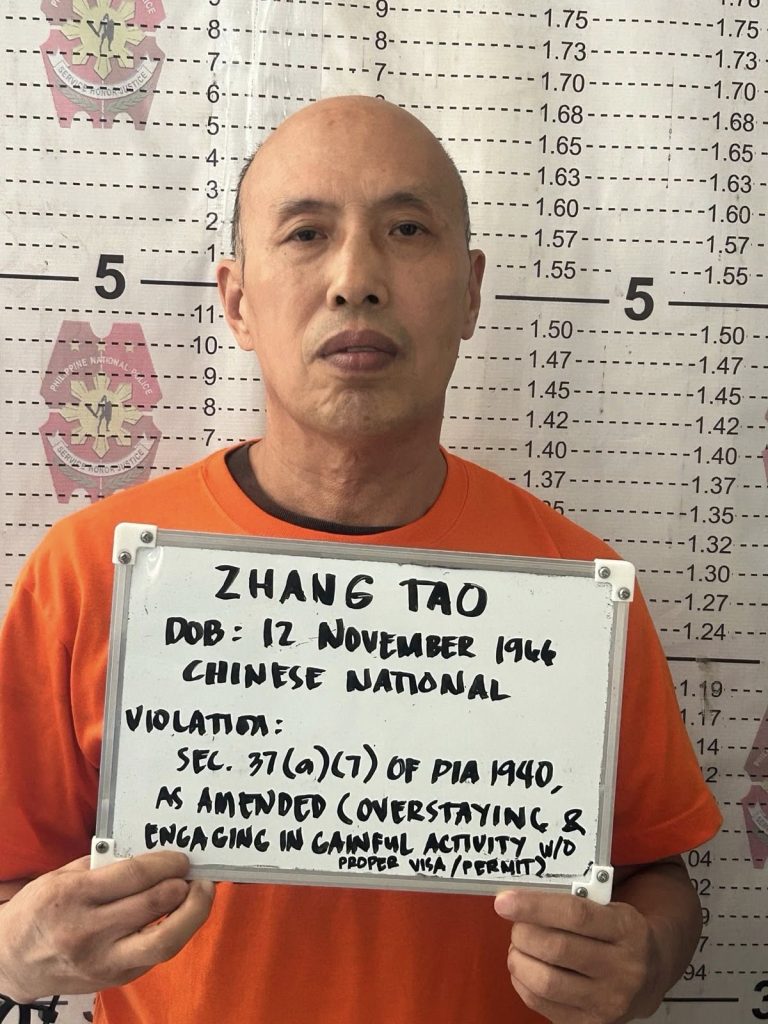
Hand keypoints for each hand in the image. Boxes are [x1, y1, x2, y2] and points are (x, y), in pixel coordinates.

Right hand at [0, 852, 213, 1003]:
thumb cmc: (40, 909)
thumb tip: (150, 855)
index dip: (168, 863)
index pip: (136, 876)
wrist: (11, 961)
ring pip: (164, 941)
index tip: (182, 858)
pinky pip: (155, 955)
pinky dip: (174, 931)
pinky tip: (180, 915)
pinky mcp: (115, 980)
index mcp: (74, 897)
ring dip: (193, 914)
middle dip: (185, 886)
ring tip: (202, 894)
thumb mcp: (63, 876)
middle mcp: (89, 932)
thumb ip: (105, 866)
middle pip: (155, 906)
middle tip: (197, 874)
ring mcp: (104, 962)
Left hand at [494, 889, 660, 1023]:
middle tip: (516, 925)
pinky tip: (525, 967)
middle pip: (557, 949)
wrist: (649, 975)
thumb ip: (574, 900)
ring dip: (520, 960)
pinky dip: (523, 982)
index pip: (574, 914)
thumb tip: (523, 897)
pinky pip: (543, 1004)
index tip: (505, 901)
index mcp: (626, 929)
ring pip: (547, 982)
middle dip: (524, 934)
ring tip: (519, 947)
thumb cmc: (618, 933)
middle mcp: (622, 969)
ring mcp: (608, 1001)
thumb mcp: (609, 907)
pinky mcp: (591, 1023)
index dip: (535, 906)